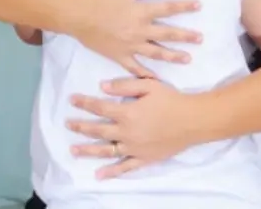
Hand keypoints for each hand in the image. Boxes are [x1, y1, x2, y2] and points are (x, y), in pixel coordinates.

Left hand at [66, 77, 195, 178]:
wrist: (193, 120)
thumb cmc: (171, 100)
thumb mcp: (148, 85)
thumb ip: (124, 86)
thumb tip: (102, 86)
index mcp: (127, 113)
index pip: (99, 108)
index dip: (84, 103)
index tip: (71, 100)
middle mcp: (127, 133)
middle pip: (98, 130)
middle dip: (81, 127)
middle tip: (68, 124)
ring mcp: (134, 148)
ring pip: (106, 150)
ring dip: (88, 150)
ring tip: (73, 150)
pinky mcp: (144, 159)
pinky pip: (124, 167)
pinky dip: (111, 172)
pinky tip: (98, 175)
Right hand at [68, 0, 201, 77]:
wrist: (76, 14)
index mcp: (140, 12)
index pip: (168, 9)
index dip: (184, 6)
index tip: (199, 5)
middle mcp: (138, 31)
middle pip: (167, 34)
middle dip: (185, 36)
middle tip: (200, 38)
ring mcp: (129, 46)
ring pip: (155, 53)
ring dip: (172, 56)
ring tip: (187, 59)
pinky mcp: (119, 56)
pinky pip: (135, 68)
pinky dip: (146, 75)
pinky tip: (156, 80)